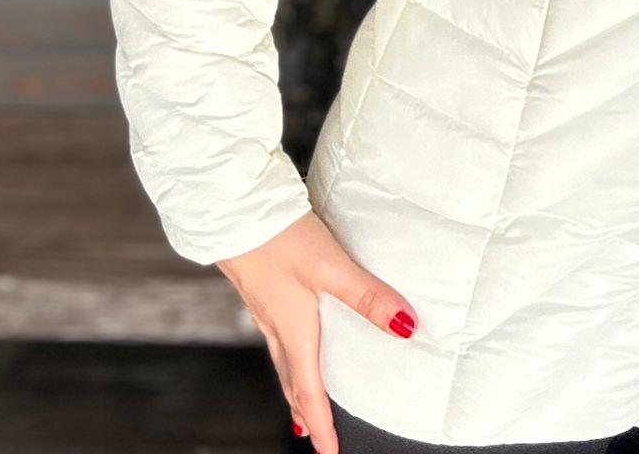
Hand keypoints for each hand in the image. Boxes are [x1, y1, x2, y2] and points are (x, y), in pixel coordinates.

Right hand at [218, 210, 419, 453]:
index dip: (322, 424)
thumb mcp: (331, 267)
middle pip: (292, 380)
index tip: (329, 453)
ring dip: (295, 380)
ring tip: (304, 394)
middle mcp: (276, 325)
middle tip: (314, 432)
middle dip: (305, 408)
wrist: (232, 209)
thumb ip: (367, 296)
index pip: (310, 391)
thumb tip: (406, 328)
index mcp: (294, 331)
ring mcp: (264, 305)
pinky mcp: (259, 284)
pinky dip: (287, 348)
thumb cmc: (279, 238)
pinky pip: (275, 330)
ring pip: (282, 356)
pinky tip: (292, 327)